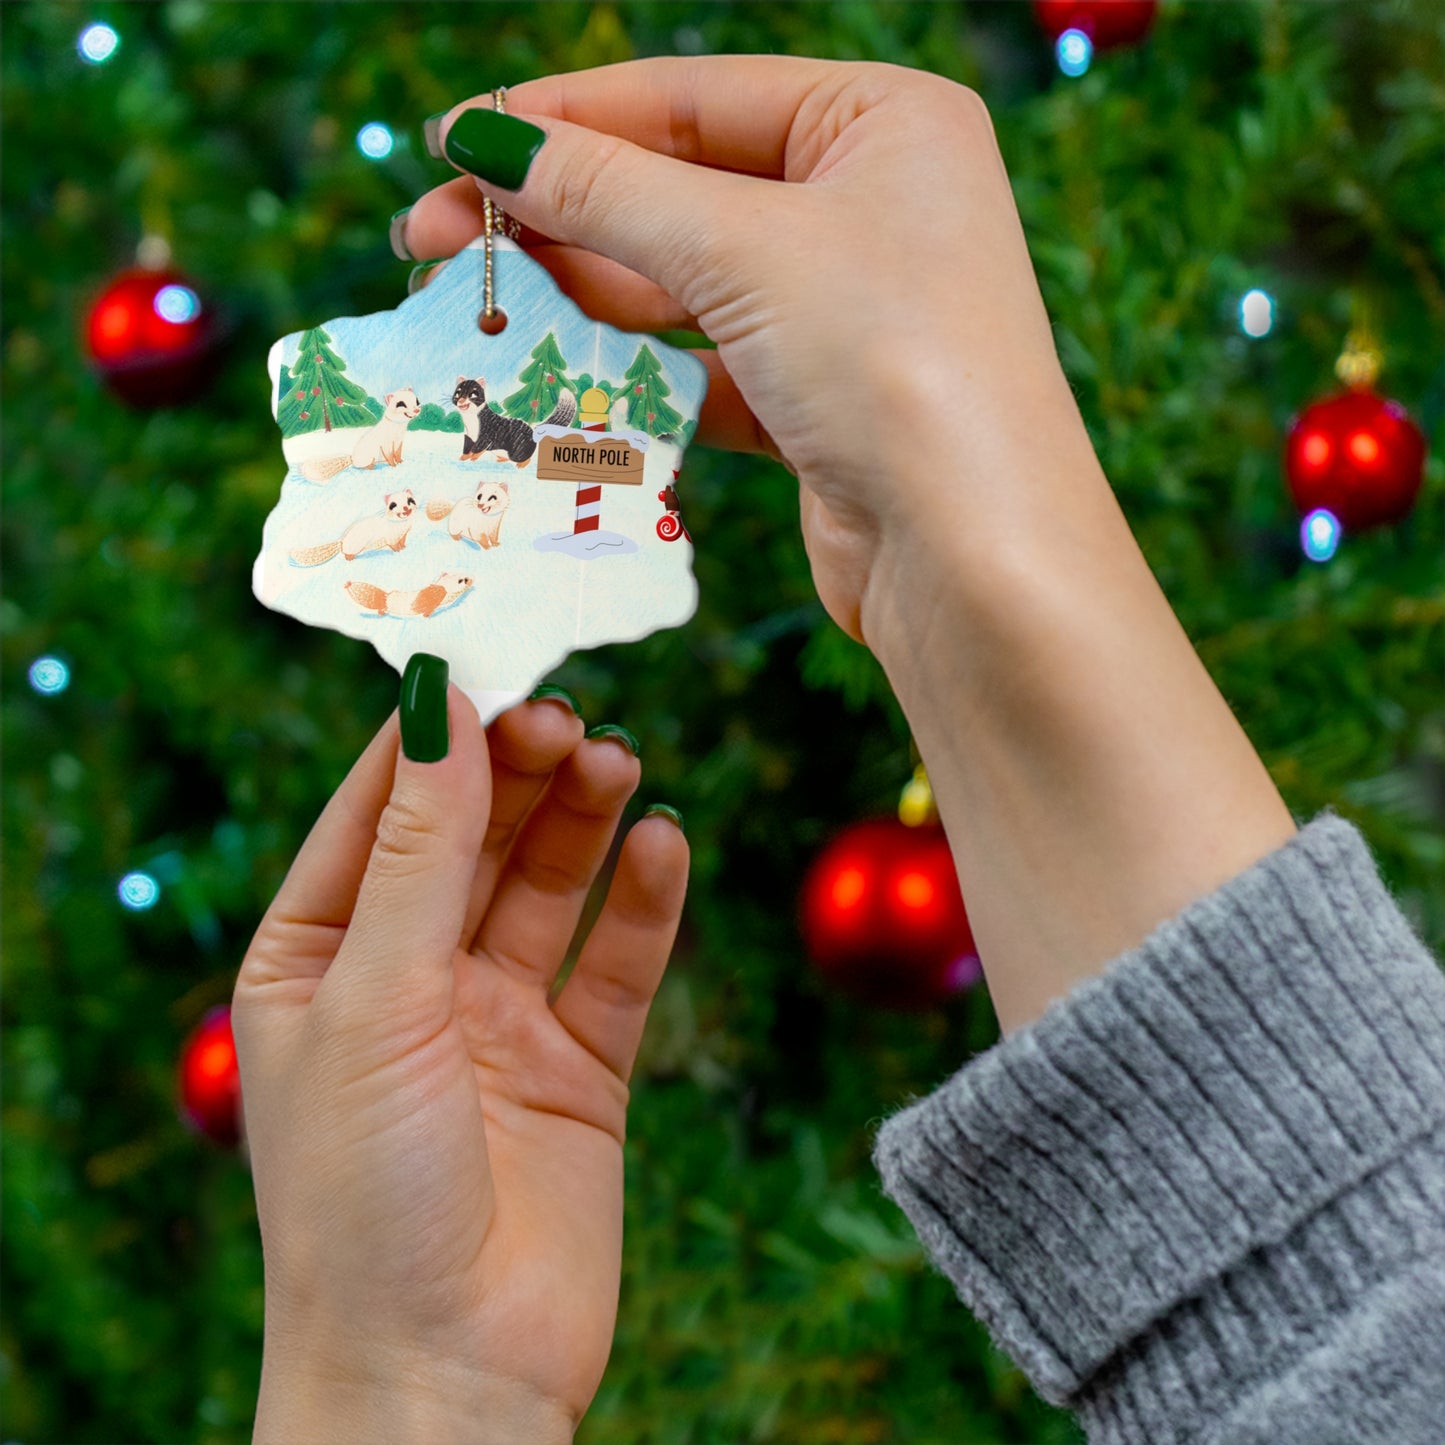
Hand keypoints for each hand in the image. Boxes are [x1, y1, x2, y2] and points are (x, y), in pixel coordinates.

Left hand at [232, 684, 686, 1441]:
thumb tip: (439, 704)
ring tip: (620, 760)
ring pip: (549, 886)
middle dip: (519, 771)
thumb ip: (419, 851)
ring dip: (584, 820)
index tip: (489, 656)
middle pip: (473, 837)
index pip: (377, 811)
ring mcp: (497, 1022)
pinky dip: (644, 902)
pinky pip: (617, 962)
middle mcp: (408, 979)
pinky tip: (665, 844)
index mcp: (318, 958)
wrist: (445, 1377)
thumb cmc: (363, 1197)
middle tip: (569, 714)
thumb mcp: (375, 999)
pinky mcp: (580, 1067)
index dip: (432, 735)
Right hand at [403, 56, 1080, 642]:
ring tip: (477, 302)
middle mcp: (871, 204)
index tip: (452, 142)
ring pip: (685, 282)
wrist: (974, 559)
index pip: (690, 98)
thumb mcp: (743, 251)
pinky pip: (705, 364)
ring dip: (583, 293)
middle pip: (679, 189)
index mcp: (882, 122)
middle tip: (430, 237)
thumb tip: (486, 142)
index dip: (561, 119)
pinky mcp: (819, 401)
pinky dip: (634, 371)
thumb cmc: (893, 365)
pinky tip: (555, 373)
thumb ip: (609, 192)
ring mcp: (846, 307)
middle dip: (557, 214)